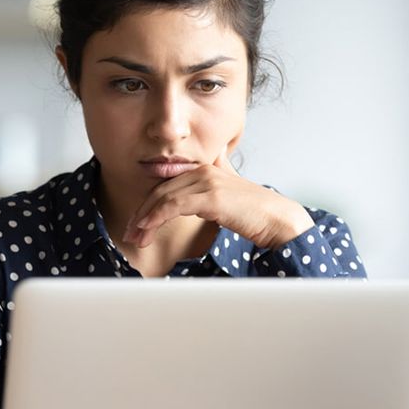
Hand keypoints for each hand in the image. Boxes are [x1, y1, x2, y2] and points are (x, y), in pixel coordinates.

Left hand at [122, 150, 314, 248]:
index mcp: (204, 169)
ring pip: (163, 198)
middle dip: (141, 214)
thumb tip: (207, 174)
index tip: (136, 224)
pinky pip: (173, 205)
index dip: (148, 204)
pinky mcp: (211, 197)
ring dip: (144, 220)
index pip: (165, 185)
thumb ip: (215, 181)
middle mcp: (203, 171)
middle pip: (160, 191)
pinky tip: (147, 229)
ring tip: (136, 239)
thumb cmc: (254, 212)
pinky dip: (156, 217)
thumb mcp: (228, 192)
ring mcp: (207, 182)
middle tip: (130, 234)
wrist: (277, 220)